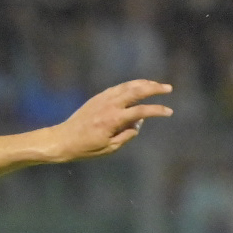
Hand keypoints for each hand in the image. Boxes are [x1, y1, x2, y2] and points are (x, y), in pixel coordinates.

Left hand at [45, 79, 172, 162]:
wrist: (62, 139)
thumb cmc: (85, 148)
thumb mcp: (109, 148)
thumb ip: (127, 135)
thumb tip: (138, 123)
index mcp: (114, 119)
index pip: (142, 111)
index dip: (157, 110)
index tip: (169, 112)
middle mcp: (110, 105)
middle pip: (137, 90)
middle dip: (154, 88)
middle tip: (168, 88)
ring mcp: (103, 99)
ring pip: (128, 86)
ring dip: (144, 83)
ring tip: (156, 85)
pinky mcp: (98, 98)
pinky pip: (118, 88)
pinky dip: (130, 85)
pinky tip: (137, 87)